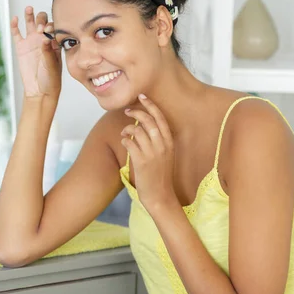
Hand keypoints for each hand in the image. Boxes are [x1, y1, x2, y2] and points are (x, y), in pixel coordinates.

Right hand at [11, 7, 61, 98]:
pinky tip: (15, 19)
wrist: (40, 90)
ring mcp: (32, 42)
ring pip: (30, 23)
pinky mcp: (21, 47)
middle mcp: (44, 39)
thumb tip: (45, 38)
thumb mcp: (52, 65)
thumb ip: (48, 52)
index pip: (53, 28)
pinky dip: (15, 25)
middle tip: (40, 28)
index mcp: (55, 42)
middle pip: (43, 21)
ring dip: (30, 15)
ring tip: (29, 9)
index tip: (48, 32)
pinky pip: (17, 33)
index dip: (51, 27)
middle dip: (42, 21)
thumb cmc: (51, 79)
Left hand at [121, 94, 176, 209]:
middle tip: (127, 110)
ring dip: (127, 128)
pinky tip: (124, 142)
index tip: (142, 96)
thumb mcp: (165, 155)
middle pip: (148, 120)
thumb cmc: (160, 175)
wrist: (160, 196)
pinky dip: (124, 140)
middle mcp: (162, 146)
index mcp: (169, 142)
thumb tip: (144, 125)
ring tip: (124, 132)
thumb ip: (158, 141)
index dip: (151, 105)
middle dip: (136, 112)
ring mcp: (152, 153)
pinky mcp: (141, 161)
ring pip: (137, 130)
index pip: (160, 118)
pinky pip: (129, 143)